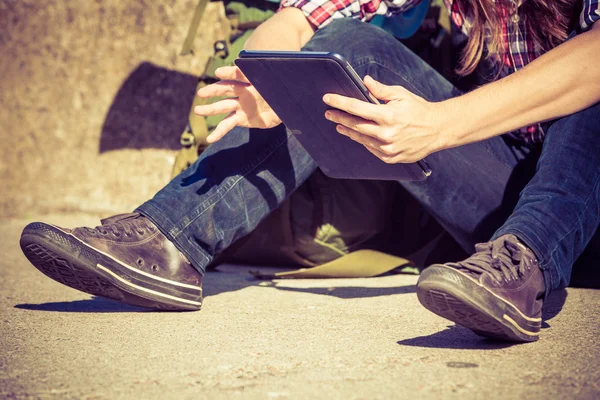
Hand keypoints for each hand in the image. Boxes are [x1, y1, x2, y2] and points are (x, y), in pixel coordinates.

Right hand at [194, 66, 280, 142]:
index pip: (240, 74)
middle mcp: (243, 91)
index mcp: (252, 80)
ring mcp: (240, 105)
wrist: (285, 107)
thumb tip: (289, 74)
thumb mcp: (283, 86)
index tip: (218, 72)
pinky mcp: (240, 119)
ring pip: (222, 106)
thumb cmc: (283, 92)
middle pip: (226, 89)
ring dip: (210, 109)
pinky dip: (218, 132)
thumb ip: (280, 81)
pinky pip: (227, 124)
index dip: (230, 74)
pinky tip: (209, 138)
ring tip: (198, 111)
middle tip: (202, 93)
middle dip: (214, 91)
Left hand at [323, 76, 448, 162]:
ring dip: (348, 131)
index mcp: (388, 115)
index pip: (356, 107)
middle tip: (328, 113)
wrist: (438, 130)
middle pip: (355, 125)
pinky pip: (371, 149)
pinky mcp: (390, 158)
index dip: (340, 102)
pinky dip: (363, 141)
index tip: (327, 98)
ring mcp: (388, 148)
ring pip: (361, 139)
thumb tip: (364, 81)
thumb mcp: (401, 95)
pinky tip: (357, 135)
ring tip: (339, 125)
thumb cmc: (419, 109)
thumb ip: (381, 90)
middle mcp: (386, 134)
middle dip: (339, 118)